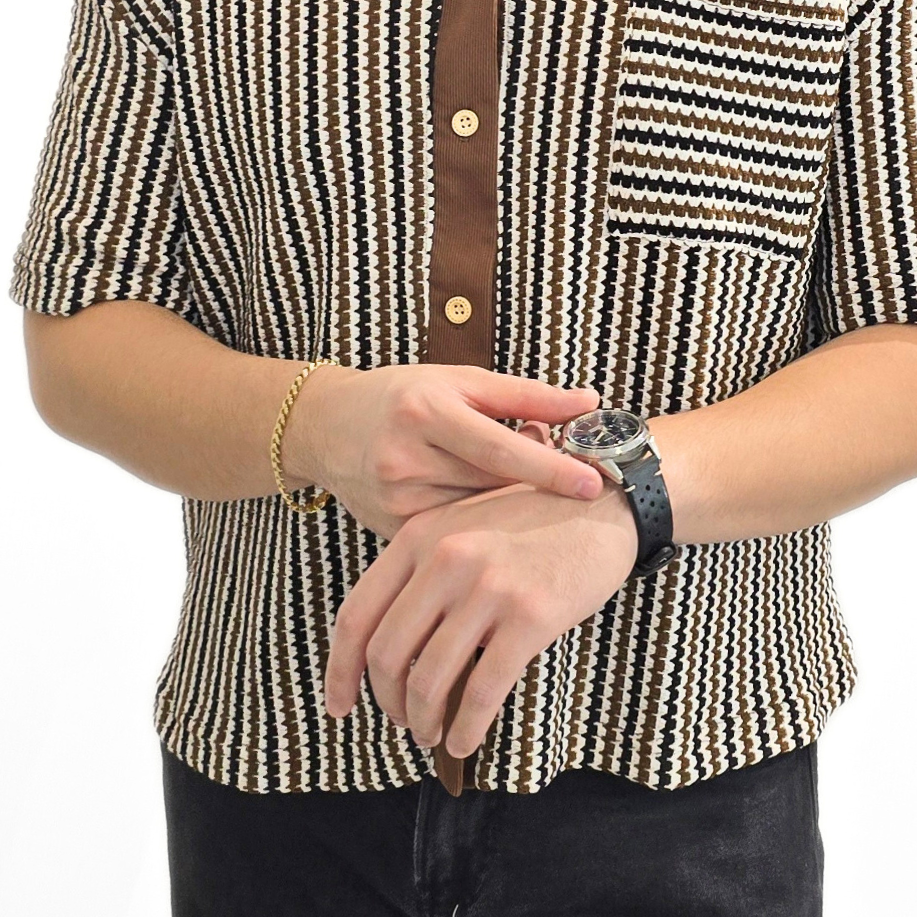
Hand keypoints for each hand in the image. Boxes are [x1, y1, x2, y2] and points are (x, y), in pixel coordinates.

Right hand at [285, 363, 604, 540]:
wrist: (325, 427)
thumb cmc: (404, 397)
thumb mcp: (459, 381)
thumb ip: (525, 395)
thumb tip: (589, 401)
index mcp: (426, 410)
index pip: (498, 446)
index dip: (548, 466)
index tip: (591, 482)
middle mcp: (405, 456)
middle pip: (491, 486)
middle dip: (536, 488)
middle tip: (576, 483)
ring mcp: (395, 499)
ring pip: (476, 517)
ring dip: (511, 509)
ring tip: (528, 492)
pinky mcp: (389, 530)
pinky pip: (452, 536)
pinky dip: (481, 527)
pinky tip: (495, 516)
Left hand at [323, 479, 638, 759]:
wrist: (606, 505)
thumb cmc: (532, 522)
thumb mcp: (462, 526)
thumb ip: (421, 571)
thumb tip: (387, 651)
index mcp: (419, 536)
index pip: (356, 615)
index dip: (340, 671)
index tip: (338, 705)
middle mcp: (446, 559)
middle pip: (388, 655)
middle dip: (389, 703)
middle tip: (403, 721)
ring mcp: (488, 588)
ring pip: (430, 680)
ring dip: (424, 721)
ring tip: (433, 733)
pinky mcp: (531, 616)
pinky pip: (483, 691)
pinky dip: (467, 728)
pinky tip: (465, 741)